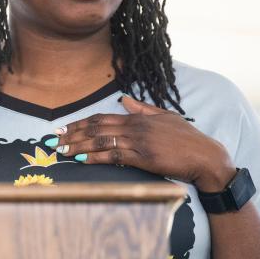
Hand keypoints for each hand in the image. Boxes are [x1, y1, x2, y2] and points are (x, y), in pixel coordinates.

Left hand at [54, 96, 235, 190]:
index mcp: (138, 118)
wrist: (205, 157)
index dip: (81, 123)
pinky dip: (94, 157)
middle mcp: (135, 127)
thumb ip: (142, 109)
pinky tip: (81, 160)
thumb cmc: (188, 140)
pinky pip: (113, 155)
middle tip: (53, 140)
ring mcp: (139, 142)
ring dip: (78, 146)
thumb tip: (124, 99)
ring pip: (100, 141)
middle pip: (96, 128)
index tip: (64, 128)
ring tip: (61, 151)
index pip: (102, 118)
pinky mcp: (143, 157)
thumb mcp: (165, 117)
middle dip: (72, 134)